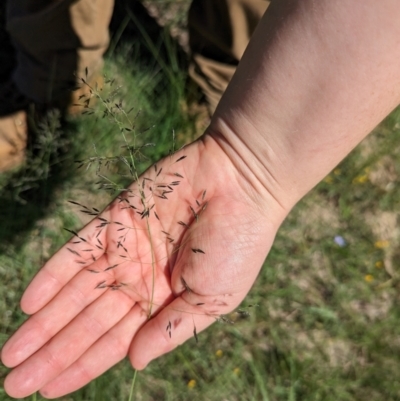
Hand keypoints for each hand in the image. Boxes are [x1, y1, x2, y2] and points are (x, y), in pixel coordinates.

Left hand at [1, 134, 284, 397]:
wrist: (241, 185)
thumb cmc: (236, 245)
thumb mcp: (213, 300)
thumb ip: (172, 330)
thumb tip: (135, 363)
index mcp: (164, 301)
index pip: (115, 341)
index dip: (82, 365)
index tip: (48, 391)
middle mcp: (139, 278)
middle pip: (88, 321)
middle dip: (54, 352)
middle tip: (15, 383)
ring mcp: (125, 248)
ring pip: (76, 291)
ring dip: (45, 321)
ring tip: (12, 353)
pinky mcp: (116, 217)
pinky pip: (78, 249)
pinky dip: (53, 274)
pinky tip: (29, 302)